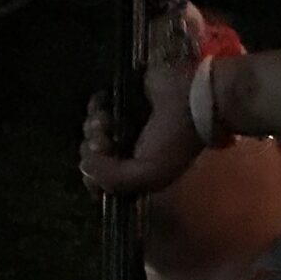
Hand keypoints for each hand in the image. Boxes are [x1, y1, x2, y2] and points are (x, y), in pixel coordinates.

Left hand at [79, 55, 201, 197]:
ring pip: (90, 131)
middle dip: (92, 150)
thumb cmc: (175, 141)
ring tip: (107, 121)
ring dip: (93, 127)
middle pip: (90, 156)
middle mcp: (126, 151)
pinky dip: (95, 106)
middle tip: (105, 141)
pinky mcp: (122, 98)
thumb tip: (85, 165)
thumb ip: (113, 180)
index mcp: (132, 172)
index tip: (100, 165)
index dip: (91, 175)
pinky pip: (96, 105)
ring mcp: (122, 124)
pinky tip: (104, 107)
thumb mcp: (149, 176)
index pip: (96, 182)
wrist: (195, 99)